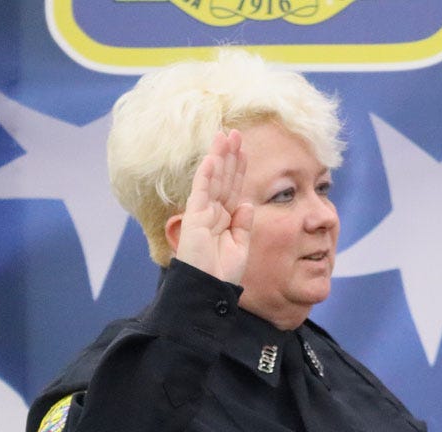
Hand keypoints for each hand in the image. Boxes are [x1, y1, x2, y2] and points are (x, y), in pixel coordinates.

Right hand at [174, 130, 252, 285]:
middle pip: (224, 178)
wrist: (209, 288)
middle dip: (230, 156)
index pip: (233, 188)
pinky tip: (213, 157)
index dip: (239, 169)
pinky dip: (207, 173)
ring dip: (220, 156)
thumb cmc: (222, 273)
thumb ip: (243, 224)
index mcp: (225, 220)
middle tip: (236, 133)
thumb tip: (247, 203)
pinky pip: (202, 190)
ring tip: (226, 135)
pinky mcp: (194, 216)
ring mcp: (203, 213)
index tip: (244, 151)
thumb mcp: (240, 246)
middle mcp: (213, 212)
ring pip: (213, 179)